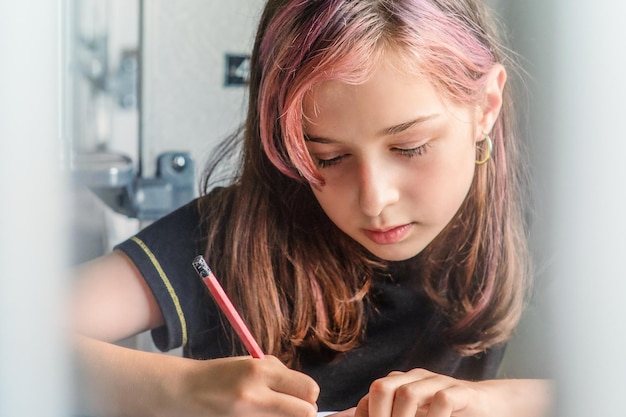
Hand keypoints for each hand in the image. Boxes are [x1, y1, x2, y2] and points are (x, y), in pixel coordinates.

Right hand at [161, 355, 319, 416]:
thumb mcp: (251, 364)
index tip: (301, 395)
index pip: (309, 389)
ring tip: (269, 410)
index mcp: (260, 370)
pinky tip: (257, 416)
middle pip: (305, 412)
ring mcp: (248, 416)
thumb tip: (307, 392)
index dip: (308, 394)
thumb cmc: (220, 375)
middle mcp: (256, 395)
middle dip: (303, 410)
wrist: (183, 391)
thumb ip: (279, 376)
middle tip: (290, 408)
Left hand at [347, 369, 550, 416]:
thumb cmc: (447, 412)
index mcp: (402, 383)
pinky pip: (442, 400)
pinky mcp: (460, 392)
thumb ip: (392, 413)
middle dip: (378, 413)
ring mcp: (438, 383)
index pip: (372, 394)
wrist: (489, 404)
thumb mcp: (418, 415)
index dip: (364, 414)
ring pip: (408, 392)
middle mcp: (416, 379)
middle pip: (383, 386)